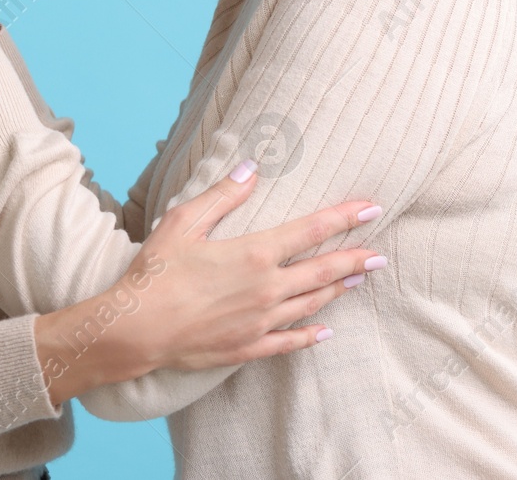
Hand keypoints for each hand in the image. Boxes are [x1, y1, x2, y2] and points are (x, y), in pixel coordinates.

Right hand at [35, 160, 383, 403]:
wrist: (136, 329)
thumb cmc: (156, 272)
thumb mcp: (183, 222)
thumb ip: (223, 195)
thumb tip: (252, 169)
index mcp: (255, 254)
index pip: (312, 230)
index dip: (345, 217)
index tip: (371, 208)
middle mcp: (267, 288)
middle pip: (323, 270)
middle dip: (355, 258)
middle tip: (380, 253)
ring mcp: (261, 321)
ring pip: (312, 303)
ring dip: (338, 290)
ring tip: (358, 280)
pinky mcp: (249, 347)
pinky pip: (291, 341)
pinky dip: (312, 335)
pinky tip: (325, 331)